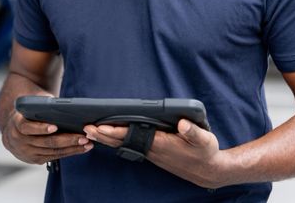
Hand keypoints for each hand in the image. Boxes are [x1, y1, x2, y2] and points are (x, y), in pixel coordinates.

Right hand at [1, 110, 93, 164]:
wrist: (12, 128)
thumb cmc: (28, 111)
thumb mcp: (31, 105)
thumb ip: (42, 105)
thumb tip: (64, 106)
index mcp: (16, 124)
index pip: (27, 127)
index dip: (41, 128)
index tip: (55, 127)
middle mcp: (19, 141)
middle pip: (45, 142)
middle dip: (66, 140)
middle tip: (83, 137)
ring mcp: (27, 153)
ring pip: (52, 152)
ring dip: (72, 148)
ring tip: (87, 143)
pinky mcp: (35, 160)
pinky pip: (54, 157)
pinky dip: (69, 152)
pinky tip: (81, 148)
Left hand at [83, 119, 226, 187]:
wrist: (209, 171)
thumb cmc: (206, 152)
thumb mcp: (205, 140)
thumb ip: (193, 131)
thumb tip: (182, 123)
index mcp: (161, 143)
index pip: (132, 135)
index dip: (115, 130)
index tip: (100, 125)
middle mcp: (152, 149)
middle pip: (122, 141)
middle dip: (103, 134)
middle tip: (85, 127)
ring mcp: (151, 152)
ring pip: (124, 144)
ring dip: (107, 138)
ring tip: (91, 131)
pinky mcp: (153, 153)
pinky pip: (131, 145)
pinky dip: (118, 141)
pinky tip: (110, 137)